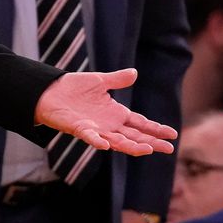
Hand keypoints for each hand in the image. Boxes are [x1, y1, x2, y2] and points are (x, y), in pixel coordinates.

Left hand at [34, 68, 175, 154]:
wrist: (49, 91)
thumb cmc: (74, 88)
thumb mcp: (99, 81)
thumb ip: (117, 79)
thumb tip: (134, 73)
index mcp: (116, 113)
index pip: (140, 123)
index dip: (156, 129)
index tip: (173, 135)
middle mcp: (109, 124)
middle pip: (134, 136)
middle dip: (151, 142)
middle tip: (169, 150)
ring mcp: (95, 129)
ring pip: (117, 141)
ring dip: (131, 146)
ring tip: (148, 150)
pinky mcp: (79, 129)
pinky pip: (90, 137)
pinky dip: (97, 141)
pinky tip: (105, 146)